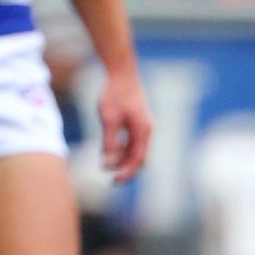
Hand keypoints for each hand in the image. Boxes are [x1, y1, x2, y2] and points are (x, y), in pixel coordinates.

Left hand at [98, 68, 152, 182]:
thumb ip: (109, 142)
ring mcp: (143, 125)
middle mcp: (147, 130)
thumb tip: (107, 163)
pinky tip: (111, 151)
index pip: (138, 160)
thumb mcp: (108, 119)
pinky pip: (133, 141)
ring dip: (124, 159)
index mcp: (143, 131)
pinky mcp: (137, 120)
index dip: (127, 173)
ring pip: (136, 149)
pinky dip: (124, 149)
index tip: (114, 181)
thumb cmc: (115, 94)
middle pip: (139, 157)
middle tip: (112, 180)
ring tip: (109, 167)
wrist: (122, 73)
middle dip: (127, 169)